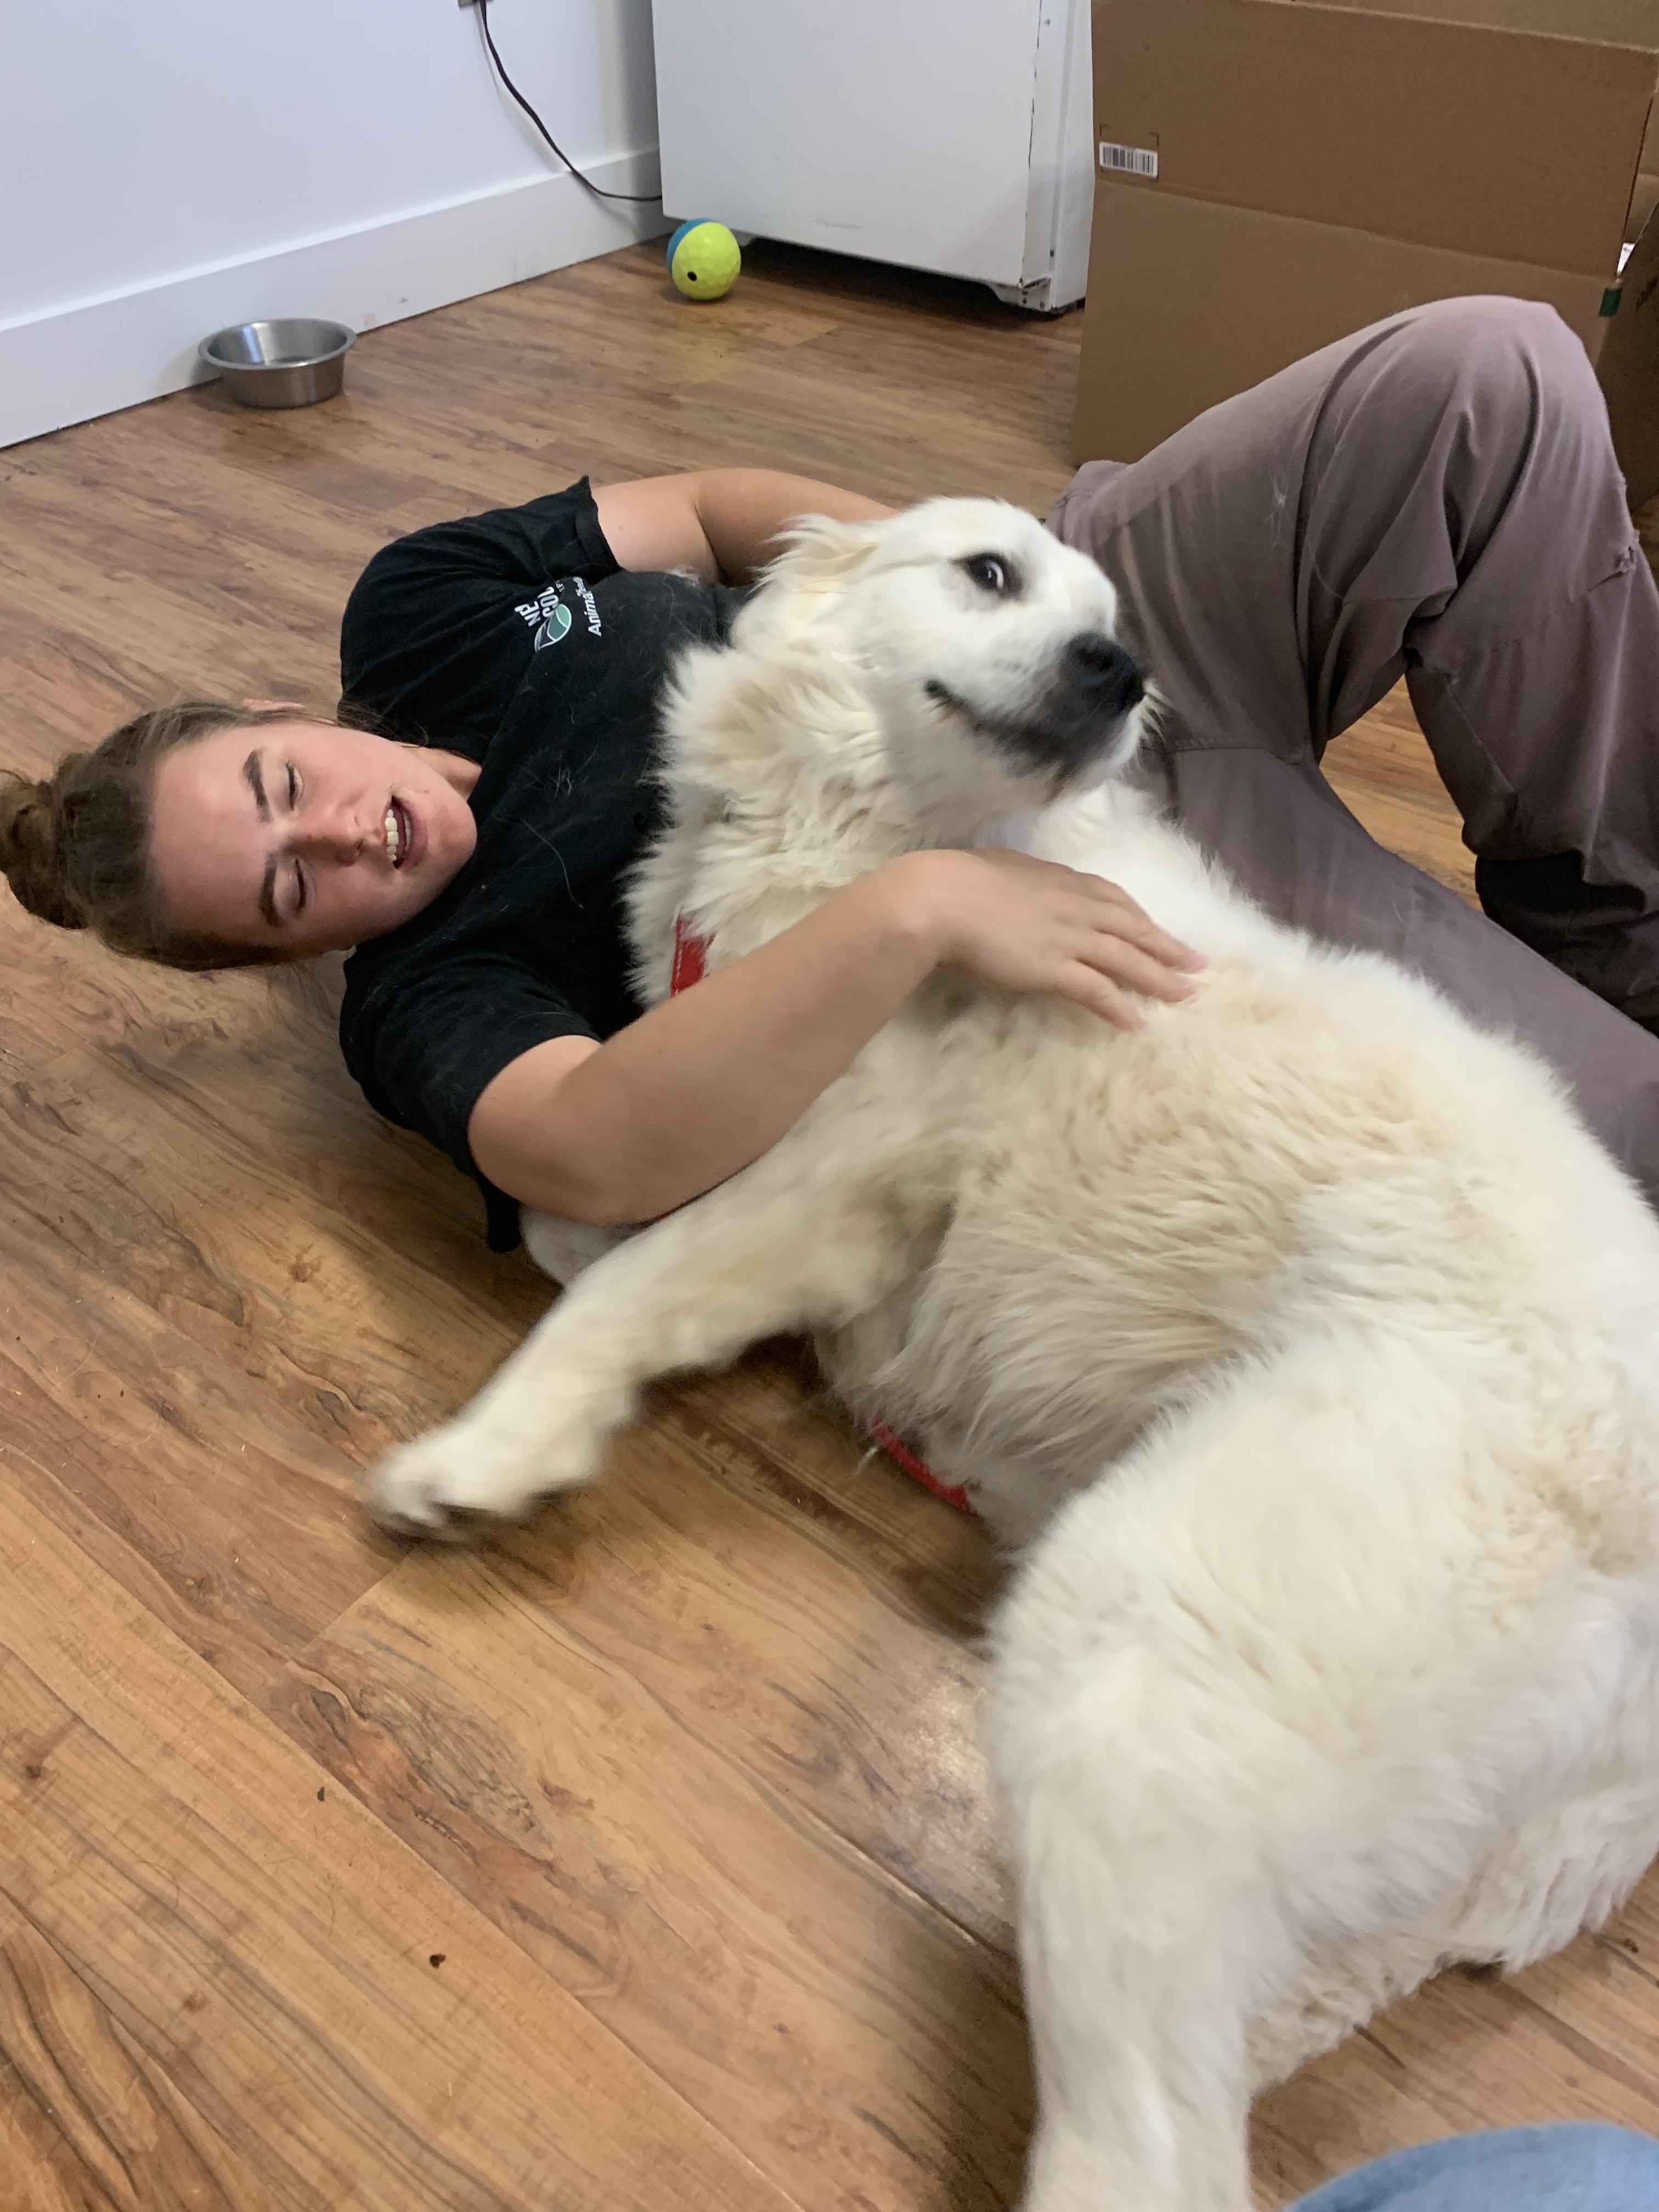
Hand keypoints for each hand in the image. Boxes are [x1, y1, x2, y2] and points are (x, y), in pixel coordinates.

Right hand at [895, 847, 1204, 1030]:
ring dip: (1160, 978)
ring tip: (1186, 995)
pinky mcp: (1054, 968)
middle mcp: (1073, 905)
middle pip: (1132, 927)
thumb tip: (1011, 884)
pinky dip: (1119, 1007)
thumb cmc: (954, 881)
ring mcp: (1068, 937)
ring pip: (1126, 958)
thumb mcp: (995, 869)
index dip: (1138, 916)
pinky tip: (1136, 1023)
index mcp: (1058, 879)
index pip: (1111, 897)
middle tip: (1197, 963)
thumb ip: (1014, 880)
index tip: (1156, 928)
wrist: (940, 898)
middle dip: (1167, 945)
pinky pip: (1096, 990)